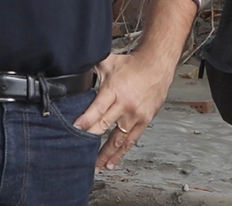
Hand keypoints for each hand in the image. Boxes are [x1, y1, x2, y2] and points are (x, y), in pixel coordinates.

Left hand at [73, 52, 174, 170]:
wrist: (157, 65)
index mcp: (114, 90)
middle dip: (90, 140)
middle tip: (79, 154)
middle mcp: (125, 104)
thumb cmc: (133, 65)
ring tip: (96, 166)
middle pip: (104, 126)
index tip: (74, 130)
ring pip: (118, 139)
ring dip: (106, 154)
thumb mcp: (109, 63)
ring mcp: (135, 115)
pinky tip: (113, 162)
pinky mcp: (145, 120)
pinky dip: (121, 152)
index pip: (97, 109)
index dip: (85, 121)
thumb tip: (74, 70)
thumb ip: (91, 69)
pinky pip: (131, 140)